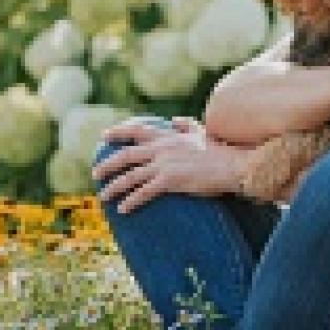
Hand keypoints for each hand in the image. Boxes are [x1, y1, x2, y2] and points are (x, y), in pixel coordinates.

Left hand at [92, 116, 254, 213]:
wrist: (234, 165)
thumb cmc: (221, 151)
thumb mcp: (202, 132)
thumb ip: (187, 125)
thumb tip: (176, 120)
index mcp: (168, 135)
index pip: (137, 130)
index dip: (118, 132)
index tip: (104, 136)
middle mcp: (162, 148)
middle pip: (125, 155)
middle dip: (107, 165)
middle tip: (96, 173)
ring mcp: (164, 164)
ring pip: (130, 176)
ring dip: (114, 187)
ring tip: (104, 196)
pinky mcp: (169, 181)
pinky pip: (143, 192)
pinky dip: (131, 201)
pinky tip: (123, 209)